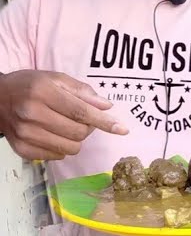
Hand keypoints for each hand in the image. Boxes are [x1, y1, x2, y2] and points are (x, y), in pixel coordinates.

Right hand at [0, 70, 127, 159]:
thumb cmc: (30, 86)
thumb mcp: (55, 78)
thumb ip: (82, 91)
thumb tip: (106, 106)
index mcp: (42, 93)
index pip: (81, 112)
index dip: (104, 122)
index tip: (122, 129)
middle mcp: (31, 114)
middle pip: (78, 133)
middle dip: (88, 128)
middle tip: (81, 119)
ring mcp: (25, 134)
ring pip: (70, 148)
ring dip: (76, 139)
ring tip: (66, 126)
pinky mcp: (22, 149)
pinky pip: (57, 156)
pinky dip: (61, 147)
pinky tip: (53, 134)